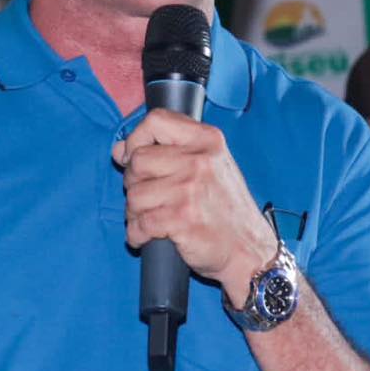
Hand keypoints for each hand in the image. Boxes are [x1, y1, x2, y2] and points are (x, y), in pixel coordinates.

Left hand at [112, 109, 275, 307]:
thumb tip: (119, 149)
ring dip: (134, 212)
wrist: (250, 250)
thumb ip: (168, 151)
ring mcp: (190, 190)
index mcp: (207, 140)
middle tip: (148, 198)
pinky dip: (137, 234)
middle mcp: (199, 160)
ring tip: (151, 219)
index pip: (156, 120)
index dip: (136, 139)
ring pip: (134, 194)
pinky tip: (148, 236)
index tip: (133, 156)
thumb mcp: (209, 166)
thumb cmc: (226, 209)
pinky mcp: (181, 219)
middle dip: (134, 182)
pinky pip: (139, 223)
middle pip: (138, 160)